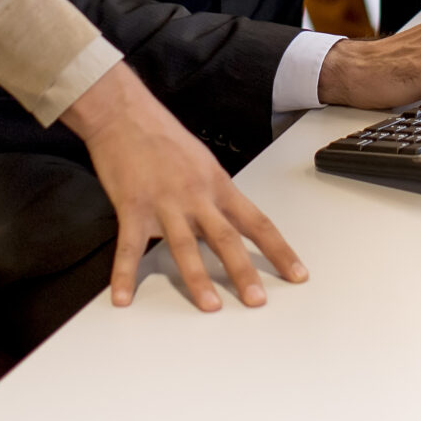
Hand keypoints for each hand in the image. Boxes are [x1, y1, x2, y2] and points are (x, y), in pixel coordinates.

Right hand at [59, 62, 306, 313]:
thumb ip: (213, 195)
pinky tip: (123, 298)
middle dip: (244, 272)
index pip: (257, 223)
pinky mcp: (132, 207)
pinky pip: (129, 248)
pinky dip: (125, 275)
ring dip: (198, 279)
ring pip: (186, 246)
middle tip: (257, 301)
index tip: (297, 274)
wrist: (123, 114)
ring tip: (210, 306)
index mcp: (218, 185)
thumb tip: (226, 223)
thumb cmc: (162, 136)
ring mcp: (164, 203)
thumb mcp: (202, 162)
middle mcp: (196, 195)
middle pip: (226, 238)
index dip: (279, 250)